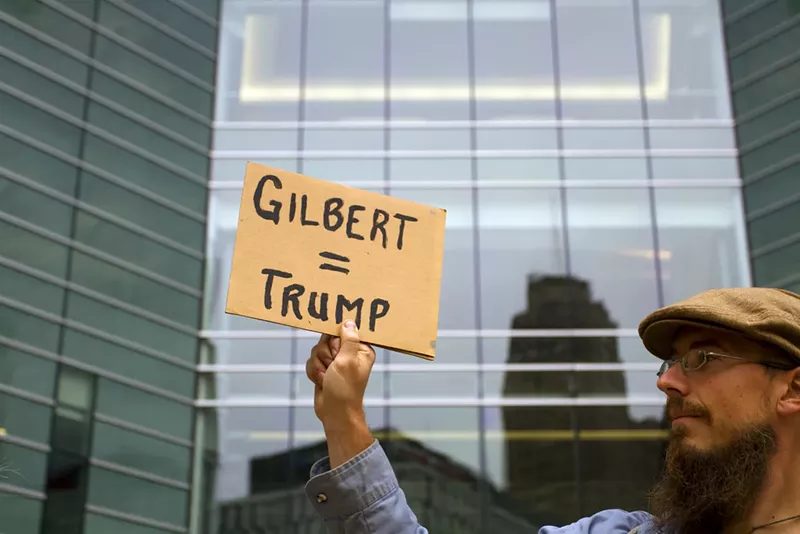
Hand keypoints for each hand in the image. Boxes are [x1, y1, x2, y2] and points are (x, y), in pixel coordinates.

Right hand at [305, 320, 375, 466]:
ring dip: (319, 364)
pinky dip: (314, 371)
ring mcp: (336, 360)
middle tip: (332, 367)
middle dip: (325, 354)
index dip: (336, 339)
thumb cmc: (345, 389)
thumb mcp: (348, 361)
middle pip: (328, 339)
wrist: (334, 412)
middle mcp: (349, 353)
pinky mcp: (325, 368)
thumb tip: (349, 322)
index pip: (345, 330)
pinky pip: (312, 360)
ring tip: (327, 377)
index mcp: (361, 349)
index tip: (335, 350)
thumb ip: (348, 340)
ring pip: (317, 349)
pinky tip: (321, 381)